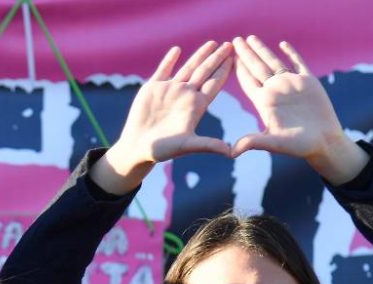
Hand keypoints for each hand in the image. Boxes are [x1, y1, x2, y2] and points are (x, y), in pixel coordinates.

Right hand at [93, 41, 233, 193]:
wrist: (137, 147)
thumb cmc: (162, 150)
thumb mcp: (187, 146)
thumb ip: (208, 145)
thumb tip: (231, 152)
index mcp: (196, 106)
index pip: (214, 84)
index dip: (225, 71)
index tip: (236, 58)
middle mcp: (185, 95)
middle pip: (205, 72)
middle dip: (217, 58)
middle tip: (230, 45)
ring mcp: (169, 90)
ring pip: (188, 67)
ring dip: (199, 55)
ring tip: (212, 43)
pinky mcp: (152, 88)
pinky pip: (163, 70)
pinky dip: (169, 59)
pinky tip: (177, 50)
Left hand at [231, 36, 367, 182]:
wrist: (324, 142)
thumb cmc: (298, 146)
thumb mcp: (274, 143)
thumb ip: (253, 142)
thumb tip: (231, 152)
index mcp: (264, 102)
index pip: (247, 81)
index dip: (237, 68)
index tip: (227, 56)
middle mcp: (275, 91)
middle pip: (256, 67)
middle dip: (245, 54)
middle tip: (233, 40)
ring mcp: (291, 85)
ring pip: (274, 62)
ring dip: (262, 50)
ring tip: (250, 38)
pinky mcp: (309, 82)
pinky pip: (298, 63)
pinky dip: (291, 53)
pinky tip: (283, 44)